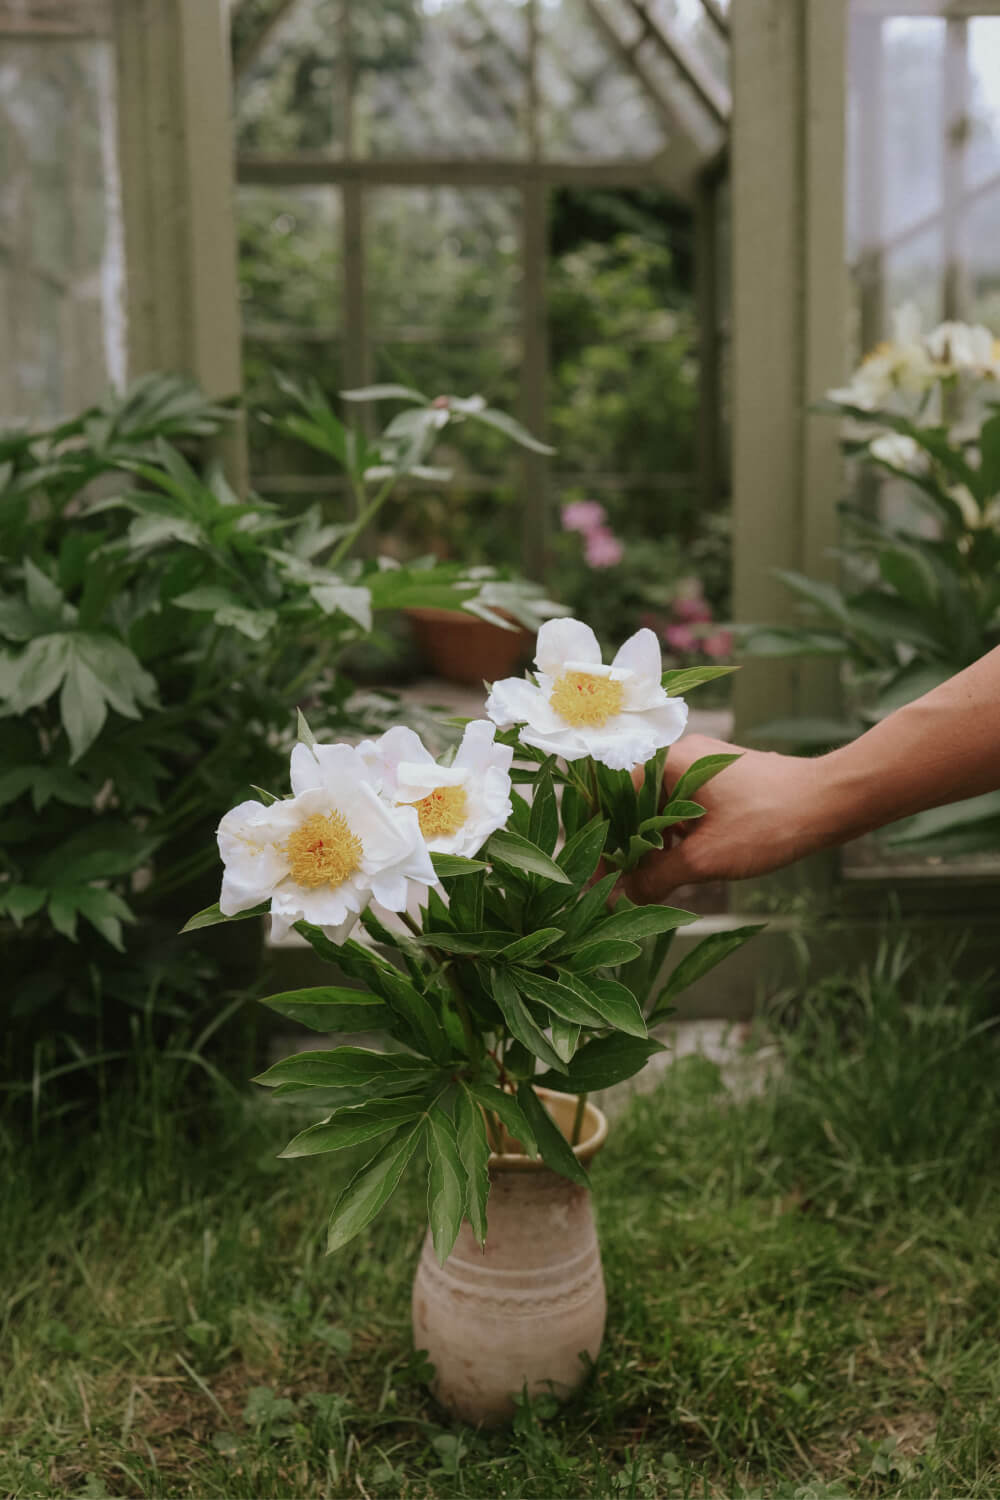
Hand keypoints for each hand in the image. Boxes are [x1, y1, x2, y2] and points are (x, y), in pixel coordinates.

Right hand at [623, 734, 832, 902]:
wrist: (831, 801)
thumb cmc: (767, 823)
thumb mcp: (704, 858)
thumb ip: (655, 877)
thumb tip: (621, 897)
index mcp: (667, 761)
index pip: (613, 801)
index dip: (604, 843)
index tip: (598, 879)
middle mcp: (679, 754)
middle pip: (634, 804)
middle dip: (626, 846)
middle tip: (620, 886)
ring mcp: (701, 764)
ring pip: (659, 807)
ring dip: (651, 843)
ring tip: (647, 881)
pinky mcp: (720, 777)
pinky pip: (683, 806)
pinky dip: (675, 834)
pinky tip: (677, 863)